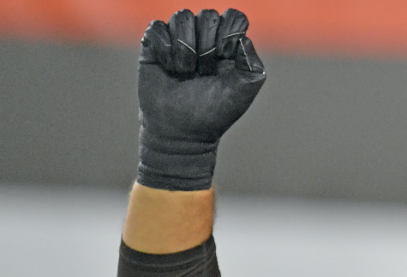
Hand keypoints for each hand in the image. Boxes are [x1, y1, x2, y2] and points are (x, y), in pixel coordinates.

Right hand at [137, 8, 265, 190]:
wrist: (181, 131)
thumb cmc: (215, 111)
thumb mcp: (244, 90)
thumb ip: (252, 62)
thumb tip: (241, 38)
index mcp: (229, 44)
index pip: (234, 17)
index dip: (229, 34)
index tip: (225, 58)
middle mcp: (205, 37)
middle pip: (208, 16)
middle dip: (207, 47)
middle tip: (204, 72)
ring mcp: (179, 38)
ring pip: (182, 17)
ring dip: (185, 50)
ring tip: (186, 73)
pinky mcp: (154, 43)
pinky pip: (158, 27)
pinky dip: (164, 50)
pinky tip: (168, 69)